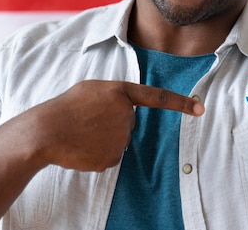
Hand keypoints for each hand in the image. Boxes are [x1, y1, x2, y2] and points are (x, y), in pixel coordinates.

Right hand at [25, 79, 204, 171]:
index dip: (181, 104)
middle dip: (110, 123)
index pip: (158, 98)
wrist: (46, 131)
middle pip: (128, 123)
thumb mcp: (92, 89)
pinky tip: (84, 148)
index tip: (201, 108)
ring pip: (119, 141)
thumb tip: (127, 110)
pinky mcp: (112, 158)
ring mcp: (120, 137)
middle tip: (87, 120)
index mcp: (120, 92)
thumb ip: (115, 95)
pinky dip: (99, 154)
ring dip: (103, 139)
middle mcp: (126, 115)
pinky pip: (111, 156)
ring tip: (82, 132)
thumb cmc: (66, 107)